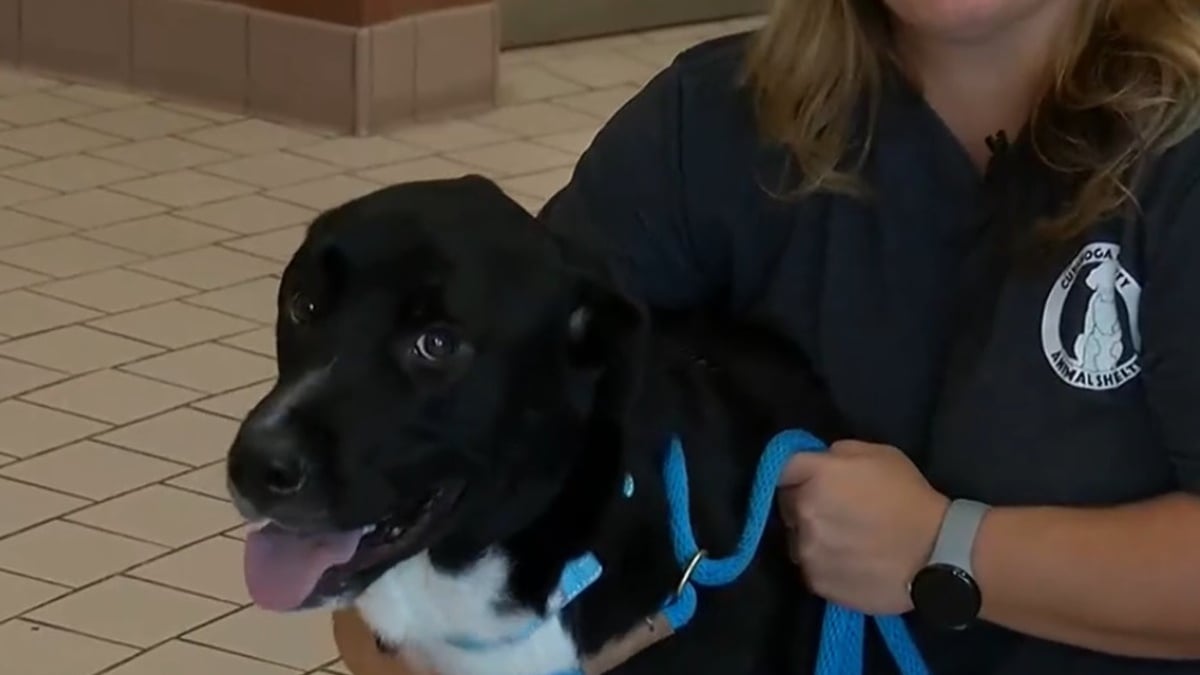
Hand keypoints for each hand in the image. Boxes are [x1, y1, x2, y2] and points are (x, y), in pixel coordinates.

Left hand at [776, 440, 948, 614]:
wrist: (936, 553)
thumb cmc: (910, 497)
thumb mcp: (879, 454)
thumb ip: (839, 453)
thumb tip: (820, 461)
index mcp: (817, 475)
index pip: (782, 469)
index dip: (796, 474)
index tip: (810, 480)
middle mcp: (804, 511)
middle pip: (788, 505)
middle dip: (805, 504)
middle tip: (837, 511)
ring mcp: (807, 550)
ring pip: (797, 539)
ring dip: (813, 537)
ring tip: (847, 541)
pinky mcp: (816, 581)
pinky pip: (810, 567)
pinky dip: (825, 564)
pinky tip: (851, 562)